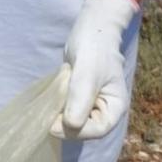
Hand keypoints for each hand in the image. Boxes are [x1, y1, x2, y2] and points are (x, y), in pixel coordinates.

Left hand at [50, 0, 139, 140]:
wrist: (91, 29)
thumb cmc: (94, 49)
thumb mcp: (87, 74)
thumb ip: (80, 99)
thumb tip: (70, 126)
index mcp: (115, 107)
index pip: (97, 130)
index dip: (76, 132)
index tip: (53, 125)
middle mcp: (105, 110)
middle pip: (85, 129)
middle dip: (66, 125)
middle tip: (46, 116)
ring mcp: (91, 105)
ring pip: (74, 122)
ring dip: (60, 117)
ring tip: (48, 107)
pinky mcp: (78, 98)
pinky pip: (67, 110)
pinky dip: (57, 109)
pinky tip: (50, 102)